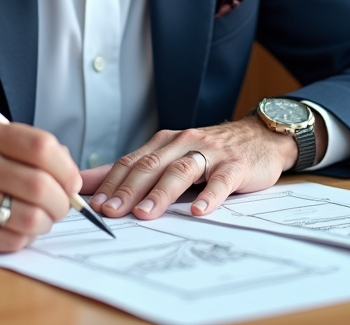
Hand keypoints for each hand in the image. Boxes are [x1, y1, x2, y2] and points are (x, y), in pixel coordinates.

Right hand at [0, 118, 80, 253]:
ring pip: (30, 217)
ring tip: (40, 217)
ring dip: (46, 221)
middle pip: (39, 185)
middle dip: (61, 201)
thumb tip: (71, 175)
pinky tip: (17, 228)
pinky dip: (25, 236)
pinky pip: (12, 240)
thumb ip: (30, 149)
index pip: (41, 147)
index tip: (71, 181)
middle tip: (61, 205)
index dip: (66, 168)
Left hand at [83, 114, 325, 219]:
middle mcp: (183, 143)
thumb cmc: (209, 152)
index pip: (131, 162)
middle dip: (128, 189)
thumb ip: (135, 169)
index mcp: (163, 143)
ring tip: (145, 213)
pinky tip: (198, 211)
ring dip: (160, 193)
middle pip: (150, 166)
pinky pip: (221, 181)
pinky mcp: (235, 165)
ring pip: (180, 171)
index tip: (92, 204)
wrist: (259, 136)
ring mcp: (209, 153)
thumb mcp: (171, 155)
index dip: (111, 182)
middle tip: (110, 211)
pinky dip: (209, 195)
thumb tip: (90, 182)